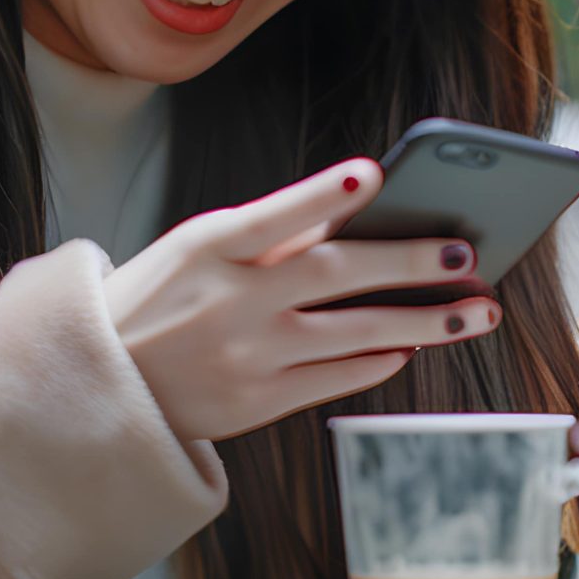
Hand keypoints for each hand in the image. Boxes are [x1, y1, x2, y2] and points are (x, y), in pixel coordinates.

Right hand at [102, 157, 495, 441]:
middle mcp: (230, 303)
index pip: (273, 216)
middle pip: (334, 276)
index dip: (322, 196)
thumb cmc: (164, 296)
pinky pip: (336, 379)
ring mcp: (247, 358)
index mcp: (208, 249)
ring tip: (477, 310)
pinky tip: (413, 345)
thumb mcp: (196, 250)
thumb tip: (360, 216)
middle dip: (410, 262)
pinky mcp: (256, 404)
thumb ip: (270, 236)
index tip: (374, 174)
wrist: (100, 385)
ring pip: (355, 335)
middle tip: (470, 251)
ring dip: (425, 321)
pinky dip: (380, 361)